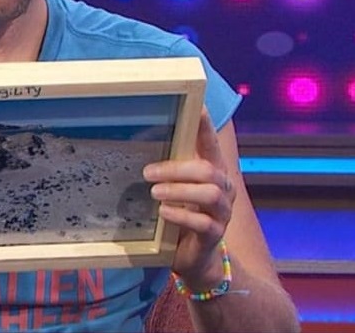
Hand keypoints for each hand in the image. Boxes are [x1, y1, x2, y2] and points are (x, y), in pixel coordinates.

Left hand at [143, 108, 235, 288]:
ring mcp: (222, 212)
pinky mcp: (215, 234)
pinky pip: (203, 222)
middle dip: (176, 168)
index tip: (199, 106)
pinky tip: (163, 213)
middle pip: (208, 169)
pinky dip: (180, 216)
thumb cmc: (182, 213)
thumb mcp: (176, 186)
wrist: (195, 256)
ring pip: (208, 193)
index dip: (206, 125)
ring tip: (154, 192)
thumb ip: (169, 167)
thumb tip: (140, 138)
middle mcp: (223, 188)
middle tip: (148, 172)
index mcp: (213, 170)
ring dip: (178, 190)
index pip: (211, 143)